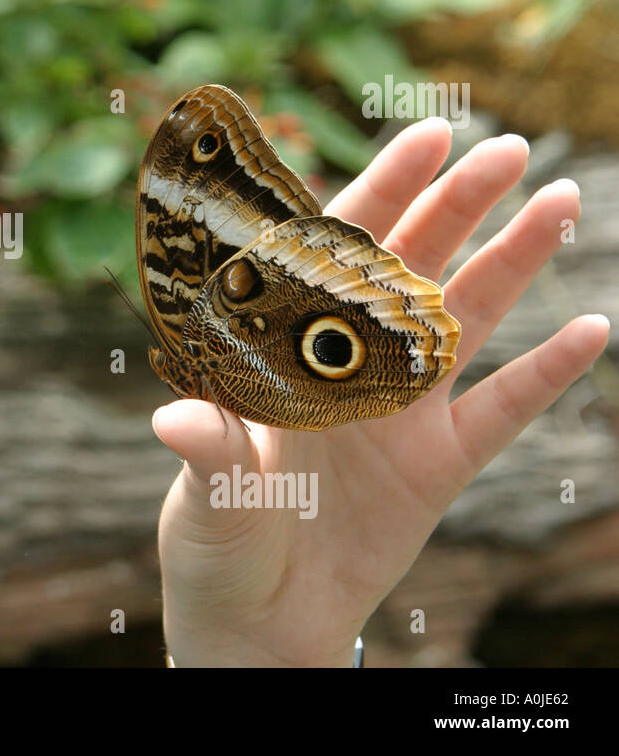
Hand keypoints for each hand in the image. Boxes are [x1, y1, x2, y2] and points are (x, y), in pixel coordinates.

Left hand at [155, 117, 609, 665]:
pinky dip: (544, 374)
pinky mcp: (437, 466)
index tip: (429, 136)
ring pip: (465, 319)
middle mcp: (345, 365)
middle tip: (505, 150)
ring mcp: (398, 411)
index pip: (334, 254)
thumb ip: (208, 451)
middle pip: (409, 267)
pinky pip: (501, 411)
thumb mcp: (206, 495)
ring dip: (511, 262)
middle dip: (455, 205)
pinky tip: (592, 327)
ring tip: (558, 200)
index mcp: (286, 352)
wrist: (260, 619)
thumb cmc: (216, 543)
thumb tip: (177, 421)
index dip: (381, 192)